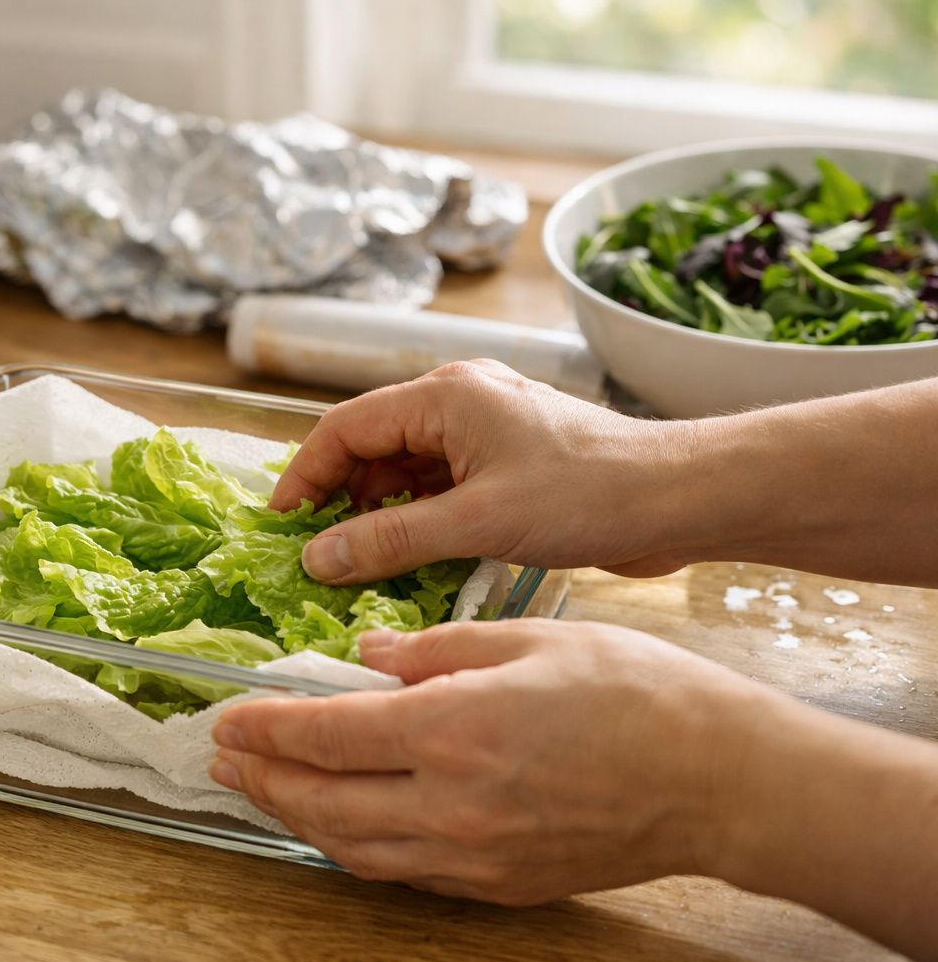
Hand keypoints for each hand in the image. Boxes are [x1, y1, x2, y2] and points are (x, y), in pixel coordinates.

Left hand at [207, 618, 773, 904]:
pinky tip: (335, 821)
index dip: (265, 728)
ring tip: (261, 788)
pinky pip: (400, 871)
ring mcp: (474, 855)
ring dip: (295, 818)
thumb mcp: (528, 639)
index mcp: (455, 730)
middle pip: (323, 801)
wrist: (721, 781)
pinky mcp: (497, 884)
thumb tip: (367, 657)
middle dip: (262, 778)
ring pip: (351, 848)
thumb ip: (434, 649)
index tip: (226, 717)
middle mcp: (453, 804)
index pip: (326, 735)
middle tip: (222, 756)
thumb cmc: (637, 695)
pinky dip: (352, 846)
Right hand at [270, 360, 700, 582]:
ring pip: (405, 470)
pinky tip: (410, 560)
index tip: (281, 527)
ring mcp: (485, 431)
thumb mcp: (477, 523)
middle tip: (315, 554)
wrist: (680, 497)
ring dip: (379, 514)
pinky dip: (417, 519)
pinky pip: (440, 487)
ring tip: (358, 565)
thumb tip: (317, 559)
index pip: (345, 427)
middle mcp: (458, 401)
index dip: (304, 475)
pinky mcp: (507, 461)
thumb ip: (389, 541)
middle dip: (339, 498)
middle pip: (370, 446)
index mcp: (445, 395)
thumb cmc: (587, 495)